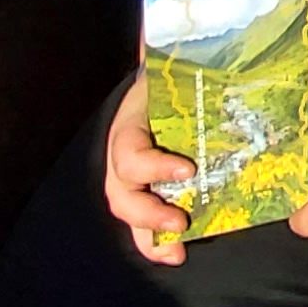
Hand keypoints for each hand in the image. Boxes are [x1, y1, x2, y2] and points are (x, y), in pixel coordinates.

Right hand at [104, 75, 195, 265]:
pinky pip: (144, 222)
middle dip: (146, 213)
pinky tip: (175, 253)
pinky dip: (155, 243)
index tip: (187, 170)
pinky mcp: (151, 188)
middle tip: (179, 222)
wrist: (180, 69)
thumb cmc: (180, 71)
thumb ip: (175, 68)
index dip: (152, 166)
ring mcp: (135, 174)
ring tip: (176, 249)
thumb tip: (171, 53)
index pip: (129, 151)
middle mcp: (126, 151)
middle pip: (121, 191)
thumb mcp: (174, 72)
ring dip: (148, 236)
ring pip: (127, 210)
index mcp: (132, 122)